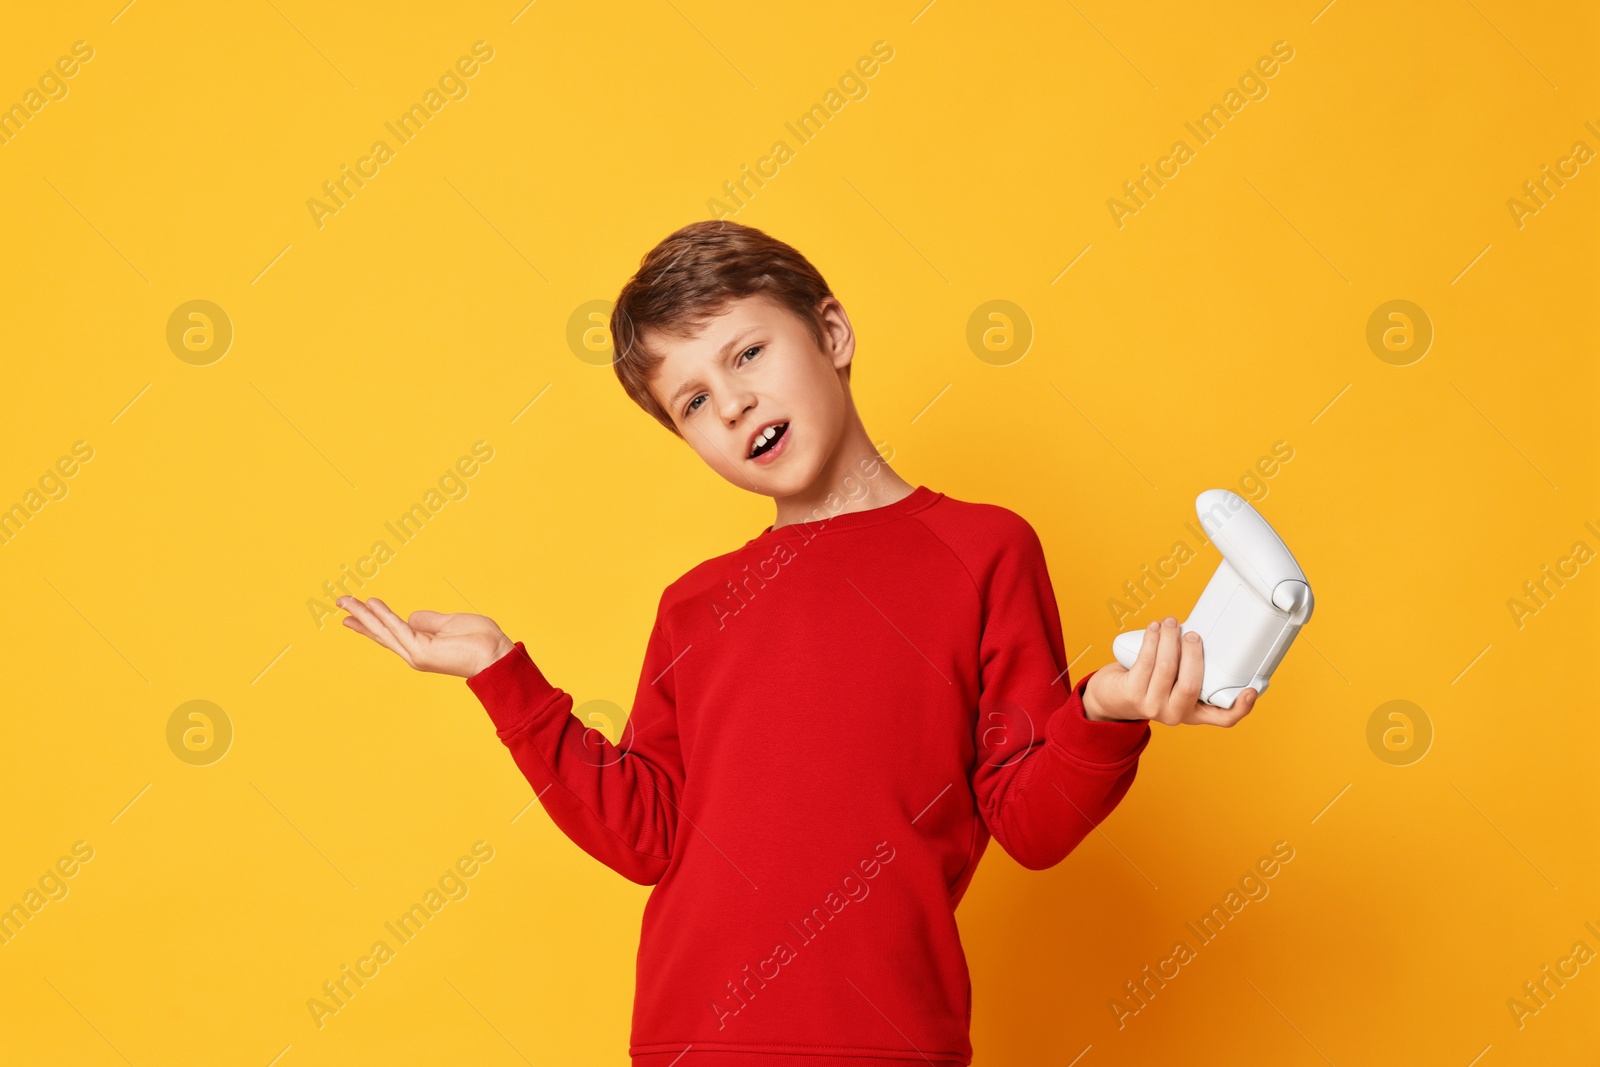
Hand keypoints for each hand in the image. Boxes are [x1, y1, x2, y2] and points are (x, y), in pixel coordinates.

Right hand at [336, 596, 515, 678]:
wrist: (496, 654)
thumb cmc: (480, 640)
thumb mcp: (450, 623)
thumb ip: (429, 621)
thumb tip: (411, 617)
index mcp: (421, 645)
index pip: (389, 632)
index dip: (370, 621)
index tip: (352, 613)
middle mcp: (415, 652)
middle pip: (380, 633)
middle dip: (359, 617)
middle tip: (339, 602)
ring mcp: (417, 654)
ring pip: (384, 630)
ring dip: (364, 614)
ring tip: (345, 600)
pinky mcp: (422, 651)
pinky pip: (398, 628)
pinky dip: (384, 616)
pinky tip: (371, 604)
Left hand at [1082, 616, 1257, 725]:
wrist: (1111, 697)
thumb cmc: (1149, 682)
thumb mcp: (1174, 681)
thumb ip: (1190, 667)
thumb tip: (1202, 632)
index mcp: (1194, 712)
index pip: (1224, 718)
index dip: (1241, 707)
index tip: (1252, 690)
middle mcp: (1175, 714)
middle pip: (1192, 685)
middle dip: (1193, 654)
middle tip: (1192, 634)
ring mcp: (1153, 706)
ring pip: (1167, 668)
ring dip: (1169, 639)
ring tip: (1169, 623)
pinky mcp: (1132, 694)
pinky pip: (1146, 662)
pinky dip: (1152, 640)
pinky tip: (1155, 629)